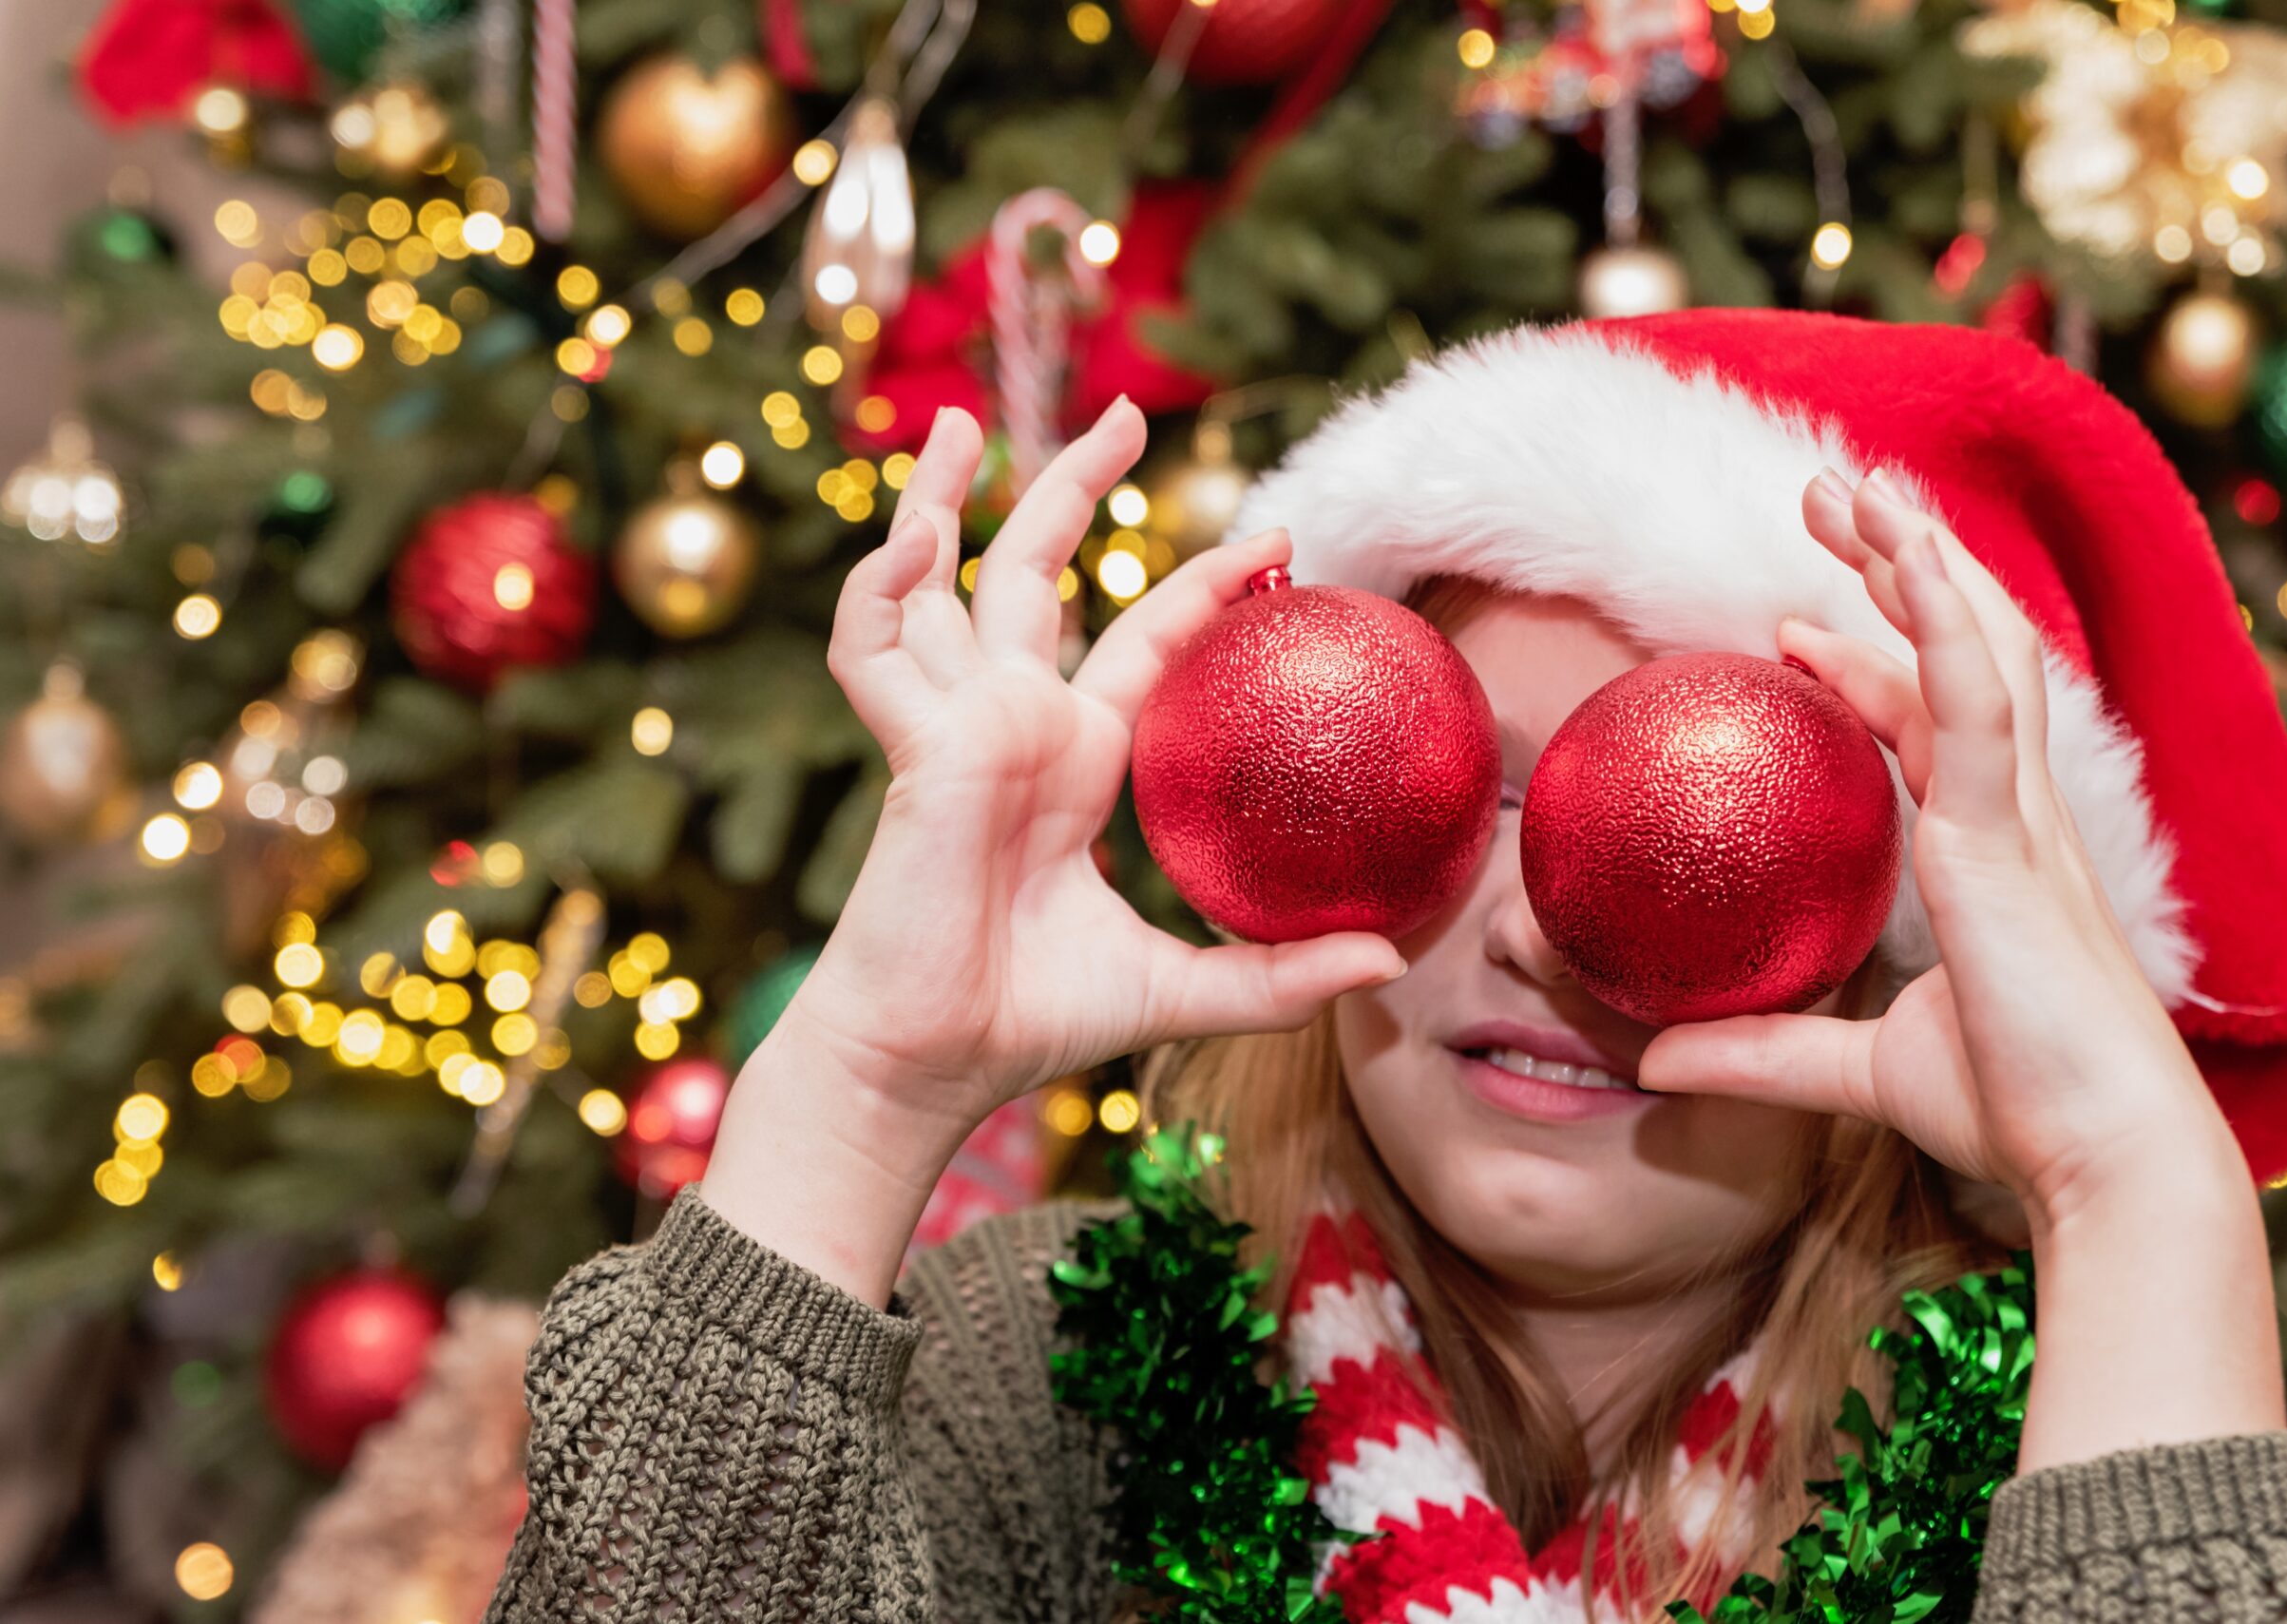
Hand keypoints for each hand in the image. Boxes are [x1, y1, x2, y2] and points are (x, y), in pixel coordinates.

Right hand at [703, 400, 1405, 1299]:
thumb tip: (1390, 961)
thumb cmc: (1030, 1021)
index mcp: (1074, 760)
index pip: (1143, 642)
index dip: (1199, 587)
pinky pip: (876, 649)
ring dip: (936, 500)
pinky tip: (915, 538)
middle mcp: (1015, 725)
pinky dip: (882, 588)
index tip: (1273, 543)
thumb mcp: (1177, 987)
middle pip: (1034, 576)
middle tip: (1128, 416)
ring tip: (956, 423)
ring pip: (939, 586)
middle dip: (1071, 488)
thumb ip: (1276, 976)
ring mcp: (960, 728)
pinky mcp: (917, 749)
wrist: (933, 1066)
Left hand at [1635, 471, 2238, 1226]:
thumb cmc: (2014, 1114)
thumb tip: (1656, 1063)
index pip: (1930, 727)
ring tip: (1851, 488)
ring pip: (1978, 647)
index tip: (1795, 634)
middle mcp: (2015, 818)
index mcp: (1994, 857)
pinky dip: (1943, 618)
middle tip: (1826, 504)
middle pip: (1961, 653)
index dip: (1870, 668)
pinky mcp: (2011, 836)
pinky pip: (1978, 699)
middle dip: (1898, 572)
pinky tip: (1903, 557)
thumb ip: (1764, 1054)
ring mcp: (2021, 817)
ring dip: (1917, 558)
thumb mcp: (1861, 1071)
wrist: (2101, 1161)